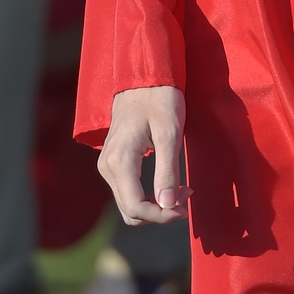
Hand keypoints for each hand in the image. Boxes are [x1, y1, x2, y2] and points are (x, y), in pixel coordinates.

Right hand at [98, 85, 190, 225]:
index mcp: (119, 162)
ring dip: (155, 204)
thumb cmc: (160, 100)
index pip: (136, 207)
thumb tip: (168, 206)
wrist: (144, 77)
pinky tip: (169, 183)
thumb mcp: (169, 134)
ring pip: (129, 203)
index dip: (161, 216)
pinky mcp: (113, 162)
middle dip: (160, 211)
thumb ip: (168, 172)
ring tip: (181, 189)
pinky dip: (148, 195)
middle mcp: (107, 167)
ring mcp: (108, 165)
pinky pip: (128, 191)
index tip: (185, 208)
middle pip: (130, 211)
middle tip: (187, 195)